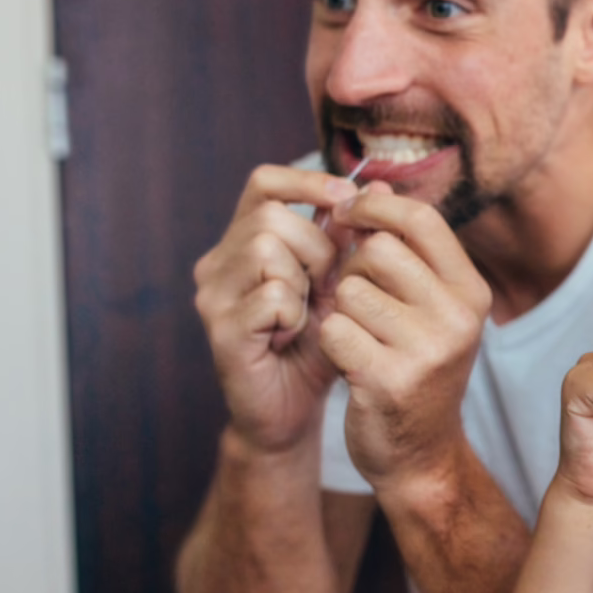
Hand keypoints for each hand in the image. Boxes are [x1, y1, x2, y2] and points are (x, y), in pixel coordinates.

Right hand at [193, 165, 359, 451]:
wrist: (293, 410)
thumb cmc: (317, 343)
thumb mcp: (340, 283)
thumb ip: (350, 237)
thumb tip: (378, 186)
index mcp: (243, 242)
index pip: (264, 183)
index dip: (307, 182)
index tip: (346, 199)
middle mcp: (218, 262)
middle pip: (271, 216)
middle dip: (316, 247)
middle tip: (326, 286)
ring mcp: (213, 296)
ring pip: (266, 248)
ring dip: (304, 280)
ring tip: (307, 312)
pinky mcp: (220, 330)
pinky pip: (271, 296)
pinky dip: (294, 314)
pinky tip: (292, 335)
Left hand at [318, 183, 492, 488]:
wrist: (420, 455)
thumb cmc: (415, 368)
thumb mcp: (427, 306)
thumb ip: (403, 249)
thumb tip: (369, 183)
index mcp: (471, 291)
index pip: (421, 219)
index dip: (376, 207)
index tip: (349, 213)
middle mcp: (458, 317)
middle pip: (379, 251)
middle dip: (353, 269)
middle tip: (356, 299)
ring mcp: (427, 351)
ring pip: (350, 291)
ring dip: (339, 309)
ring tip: (358, 336)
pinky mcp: (389, 380)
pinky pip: (334, 330)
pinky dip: (330, 342)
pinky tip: (348, 362)